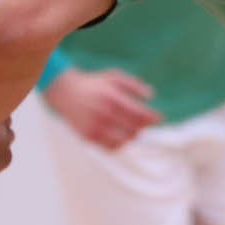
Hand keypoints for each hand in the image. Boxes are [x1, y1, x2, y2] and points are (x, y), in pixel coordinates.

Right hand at [43, 65, 159, 150]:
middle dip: (143, 127)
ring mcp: (95, 127)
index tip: (159, 118)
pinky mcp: (88, 137)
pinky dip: (119, 144)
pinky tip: (120, 136)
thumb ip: (134, 84)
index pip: (139, 114)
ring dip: (132, 136)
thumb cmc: (94, 84)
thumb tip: (151, 95)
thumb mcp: (114, 77)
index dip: (152, 117)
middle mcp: (103, 114)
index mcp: (112, 98)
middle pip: (134, 129)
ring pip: (124, 140)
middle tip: (143, 123)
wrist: (65, 92)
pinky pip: (111, 148)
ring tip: (132, 129)